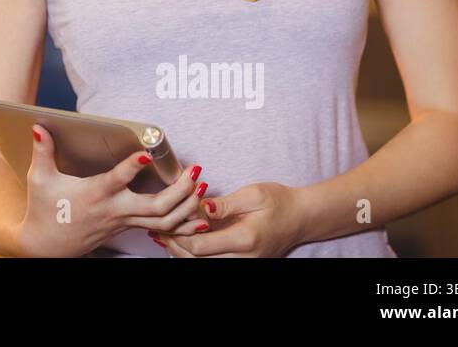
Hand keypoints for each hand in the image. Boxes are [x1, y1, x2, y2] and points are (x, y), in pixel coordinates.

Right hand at [11, 124, 209, 257]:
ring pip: (164, 221)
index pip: (117, 181)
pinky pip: (162, 229)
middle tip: (194, 172)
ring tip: (202, 187)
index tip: (147, 154)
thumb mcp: (40, 179)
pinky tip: (198, 217)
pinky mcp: (127, 228)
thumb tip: (40, 127)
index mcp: (95, 195)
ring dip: (187, 206)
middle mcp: (114, 210)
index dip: (132, 167)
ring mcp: (123, 222)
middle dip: (180, 191)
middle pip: (155, 207)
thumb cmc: (44, 210)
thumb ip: (43, 151)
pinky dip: (182, 224)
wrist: (45, 245)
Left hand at [150, 181, 306, 257]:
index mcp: (245, 239)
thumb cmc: (279, 202)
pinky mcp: (241, 261)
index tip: (165, 219)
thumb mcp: (252, 195)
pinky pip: (212, 261)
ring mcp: (244, 262)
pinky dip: (194, 253)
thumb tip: (200, 205)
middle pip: (197, 259)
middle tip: (156, 228)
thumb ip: (224, 203)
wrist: (301, 217)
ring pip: (203, 263)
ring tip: (162, 234)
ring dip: (180, 250)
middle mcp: (244, 257)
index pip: (201, 246)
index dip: (178, 234)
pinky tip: (180, 240)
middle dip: (174, 244)